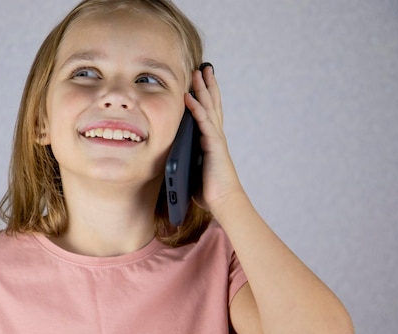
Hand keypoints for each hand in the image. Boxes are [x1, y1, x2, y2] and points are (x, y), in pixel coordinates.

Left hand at [185, 65, 243, 215]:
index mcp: (211, 142)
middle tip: (204, 68)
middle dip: (207, 86)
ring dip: (203, 90)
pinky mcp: (213, 145)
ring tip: (199, 72)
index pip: (209, 114)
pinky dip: (196, 108)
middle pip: (212, 105)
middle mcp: (215, 137)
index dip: (206, 97)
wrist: (224, 201)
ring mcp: (215, 139)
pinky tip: (190, 97)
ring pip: (209, 108)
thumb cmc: (210, 191)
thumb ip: (187, 161)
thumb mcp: (194, 172)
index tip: (201, 83)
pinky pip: (203, 122)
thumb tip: (174, 162)